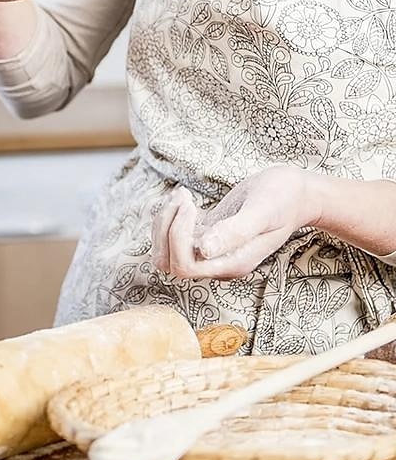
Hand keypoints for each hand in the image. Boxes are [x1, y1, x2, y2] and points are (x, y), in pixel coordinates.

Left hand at [150, 167, 321, 278]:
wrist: (297, 193)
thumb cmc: (284, 199)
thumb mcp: (262, 211)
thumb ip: (235, 232)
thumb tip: (204, 250)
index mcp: (232, 264)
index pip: (184, 266)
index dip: (177, 238)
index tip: (191, 206)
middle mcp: (219, 262)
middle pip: (169, 262)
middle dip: (165, 228)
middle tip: (184, 198)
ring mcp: (211, 250)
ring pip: (166, 251)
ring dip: (164, 222)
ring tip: (183, 196)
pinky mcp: (206, 234)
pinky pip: (174, 236)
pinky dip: (170, 216)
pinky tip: (185, 196)